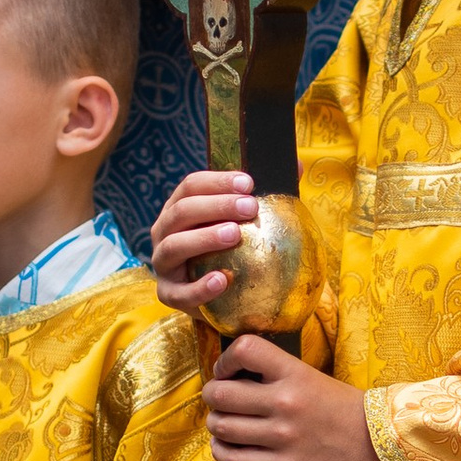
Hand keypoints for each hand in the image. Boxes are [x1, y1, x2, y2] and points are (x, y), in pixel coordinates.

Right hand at [152, 170, 256, 311]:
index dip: (218, 181)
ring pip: (174, 246)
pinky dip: (199, 287)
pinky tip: (222, 280)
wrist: (217, 294)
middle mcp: (164, 232)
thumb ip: (265, 196)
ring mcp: (162, 263)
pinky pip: (179, 292)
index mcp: (179, 207)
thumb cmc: (228, 249)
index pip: (191, 185)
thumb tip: (298, 167)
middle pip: (182, 211)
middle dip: (216, 206)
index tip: (249, 183)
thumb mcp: (241, 221)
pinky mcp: (168, 294)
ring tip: (234, 234)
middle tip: (250, 207)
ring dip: (204, 238)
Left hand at [204, 336, 386, 460]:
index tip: (227, 371)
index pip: (244, 350)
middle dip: (212, 395)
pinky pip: (233, 460)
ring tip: (226, 423)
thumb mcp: (313, 377)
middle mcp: (285, 402)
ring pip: (221, 427)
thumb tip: (234, 375)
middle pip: (220, 394)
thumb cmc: (346, 408)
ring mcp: (282, 437)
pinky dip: (221, 452)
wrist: (381, 444)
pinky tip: (228, 446)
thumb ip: (277, 374)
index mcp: (295, 373)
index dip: (225, 360)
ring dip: (216, 424)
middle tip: (220, 398)